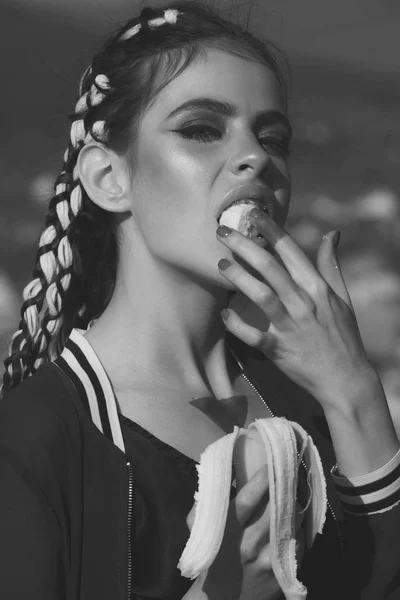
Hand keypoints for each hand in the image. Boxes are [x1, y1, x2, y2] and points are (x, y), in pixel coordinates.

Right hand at [186, 466, 304, 599]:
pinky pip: (300, 542)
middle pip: (276, 506)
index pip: (249, 497)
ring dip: (297, 503)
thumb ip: (210, 501)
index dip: (263, 477)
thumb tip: (224, 469)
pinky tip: (301, 515)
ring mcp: (269, 559)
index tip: (272, 461)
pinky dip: (302, 526)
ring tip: (300, 488)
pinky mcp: (284, 571)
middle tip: (292, 468)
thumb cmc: (211, 558)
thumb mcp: (200, 528)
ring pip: (292, 522)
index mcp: (228, 530)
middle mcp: (249, 543)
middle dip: (286, 485)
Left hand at [216, 210, 377, 410]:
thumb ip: (331, 265)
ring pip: (261, 294)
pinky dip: (237, 325)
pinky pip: (254, 335)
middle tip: (222, 231)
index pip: (291, 250)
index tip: (252, 214)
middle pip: (270, 266)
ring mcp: (291, 326)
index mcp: (317, 287)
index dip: (270, 229)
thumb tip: (331, 234)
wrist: (346, 380)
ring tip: (221, 264)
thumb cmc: (344, 336)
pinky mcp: (279, 350)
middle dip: (245, 245)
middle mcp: (303, 303)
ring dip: (239, 277)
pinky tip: (225, 313)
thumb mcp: (342, 298)